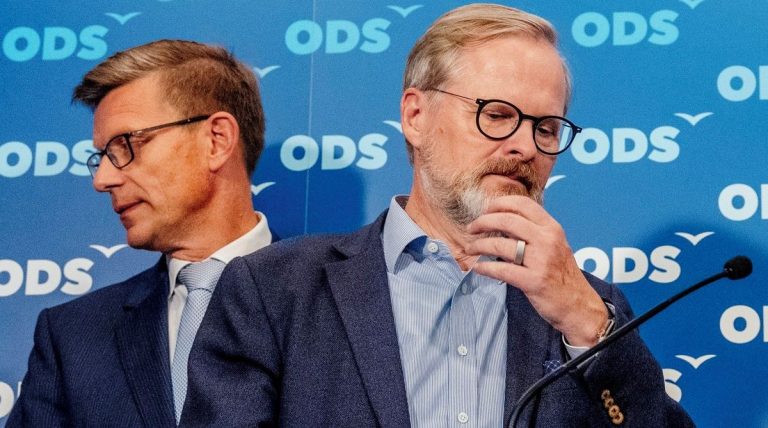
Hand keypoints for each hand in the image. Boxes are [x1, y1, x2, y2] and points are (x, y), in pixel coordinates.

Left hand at [465, 195, 607, 346]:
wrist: (578, 305)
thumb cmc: (562, 275)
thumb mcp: (554, 245)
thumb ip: (533, 231)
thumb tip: (501, 220)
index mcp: (552, 228)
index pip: (522, 204)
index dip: (499, 204)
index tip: (485, 210)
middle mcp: (547, 240)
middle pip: (507, 220)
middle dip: (483, 222)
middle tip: (471, 228)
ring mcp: (541, 260)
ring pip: (500, 245)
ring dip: (479, 246)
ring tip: (470, 249)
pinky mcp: (534, 281)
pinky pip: (501, 270)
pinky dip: (485, 268)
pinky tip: (478, 268)